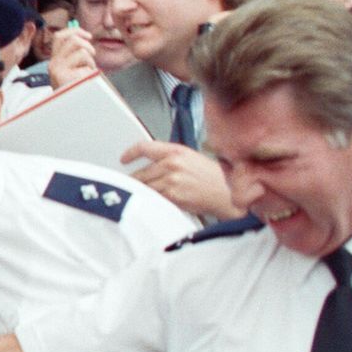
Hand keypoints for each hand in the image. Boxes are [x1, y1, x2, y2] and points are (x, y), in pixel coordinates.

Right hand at [45, 27, 97, 89]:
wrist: (70, 110)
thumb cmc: (75, 89)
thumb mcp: (72, 68)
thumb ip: (74, 54)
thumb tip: (84, 36)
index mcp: (54, 59)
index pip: (60, 36)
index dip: (75, 31)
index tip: (88, 36)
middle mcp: (53, 64)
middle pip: (73, 40)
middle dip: (88, 46)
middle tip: (92, 56)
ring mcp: (58, 70)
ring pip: (82, 51)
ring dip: (90, 61)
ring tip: (88, 73)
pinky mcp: (65, 77)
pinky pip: (86, 65)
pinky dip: (91, 72)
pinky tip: (86, 81)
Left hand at [119, 140, 241, 219]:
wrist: (227, 193)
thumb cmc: (214, 178)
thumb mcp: (192, 159)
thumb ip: (170, 160)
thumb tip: (150, 166)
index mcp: (176, 151)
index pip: (145, 147)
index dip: (131, 153)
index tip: (124, 159)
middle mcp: (172, 164)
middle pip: (140, 173)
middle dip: (136, 182)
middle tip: (135, 187)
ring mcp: (171, 180)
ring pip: (144, 187)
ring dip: (141, 193)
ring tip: (145, 197)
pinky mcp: (172, 196)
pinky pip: (152, 198)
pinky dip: (150, 201)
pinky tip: (153, 203)